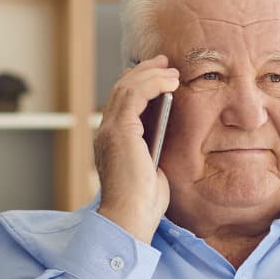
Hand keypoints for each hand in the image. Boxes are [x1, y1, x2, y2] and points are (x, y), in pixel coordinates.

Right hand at [94, 55, 179, 243]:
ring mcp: (110, 129)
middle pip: (123, 89)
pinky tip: (170, 81)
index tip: (160, 75)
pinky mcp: (119, 130)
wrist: (131, 216)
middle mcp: (106, 131)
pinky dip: (153, 83)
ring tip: (172, 70)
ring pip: (127, 87)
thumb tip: (167, 134)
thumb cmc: (144, 202)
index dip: (140, 84)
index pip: (122, 103)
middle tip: (165, 62)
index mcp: (113, 141)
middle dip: (145, 71)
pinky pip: (134, 95)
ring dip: (152, 74)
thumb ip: (154, 149)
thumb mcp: (153, 169)